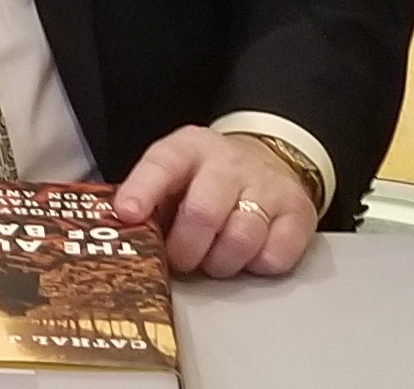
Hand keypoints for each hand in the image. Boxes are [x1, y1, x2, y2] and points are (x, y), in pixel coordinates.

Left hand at [111, 126, 317, 278]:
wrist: (269, 160)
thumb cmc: (207, 179)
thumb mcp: (176, 175)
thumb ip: (149, 198)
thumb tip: (115, 229)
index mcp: (189, 148)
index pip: (162, 163)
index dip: (142, 190)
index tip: (126, 214)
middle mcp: (229, 162)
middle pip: (203, 212)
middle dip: (185, 250)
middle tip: (180, 260)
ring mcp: (267, 184)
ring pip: (240, 239)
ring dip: (220, 262)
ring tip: (214, 257)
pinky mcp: (298, 212)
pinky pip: (274, 257)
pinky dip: (256, 266)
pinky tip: (248, 253)